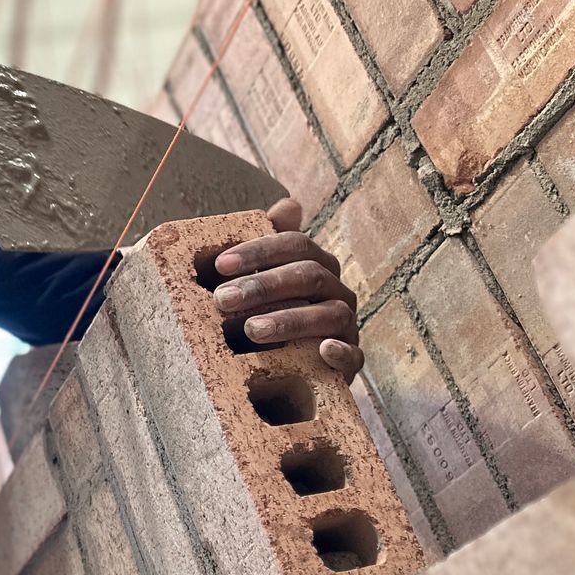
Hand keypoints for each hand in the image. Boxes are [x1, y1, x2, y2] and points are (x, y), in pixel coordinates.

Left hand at [209, 199, 362, 379]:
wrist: (282, 369)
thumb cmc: (264, 314)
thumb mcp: (257, 281)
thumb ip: (265, 246)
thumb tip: (290, 205)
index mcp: (316, 265)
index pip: (295, 244)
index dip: (259, 250)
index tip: (220, 264)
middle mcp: (336, 291)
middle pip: (309, 276)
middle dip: (263, 285)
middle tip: (222, 299)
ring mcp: (346, 326)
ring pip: (331, 315)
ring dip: (291, 320)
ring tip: (252, 330)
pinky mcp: (350, 361)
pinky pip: (354, 356)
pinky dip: (342, 353)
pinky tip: (322, 350)